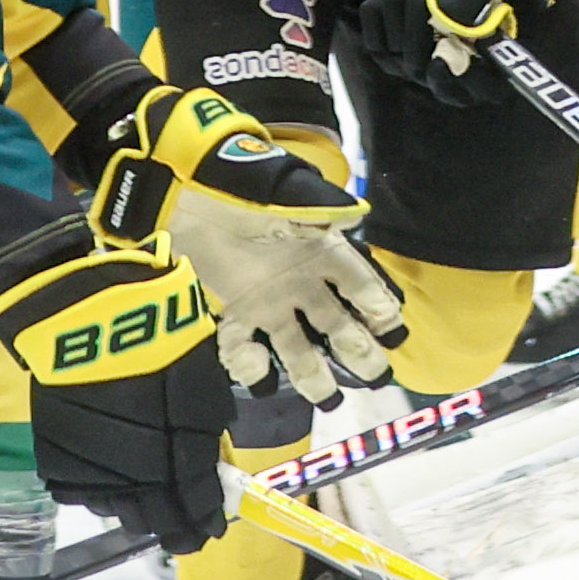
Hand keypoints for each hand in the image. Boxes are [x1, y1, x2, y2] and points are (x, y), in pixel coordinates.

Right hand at [0, 241, 232, 551]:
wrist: (91, 319)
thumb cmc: (161, 340)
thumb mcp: (204, 383)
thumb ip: (207, 431)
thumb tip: (211, 462)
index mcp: (180, 462)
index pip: (197, 508)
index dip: (205, 521)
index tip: (211, 528)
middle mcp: (138, 481)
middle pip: (156, 520)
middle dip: (171, 522)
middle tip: (179, 520)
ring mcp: (94, 474)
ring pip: (117, 511)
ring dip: (134, 506)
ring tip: (143, 493)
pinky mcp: (58, 462)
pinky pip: (81, 492)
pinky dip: (97, 488)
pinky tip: (107, 474)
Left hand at [86, 87, 401, 401]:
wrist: (186, 186)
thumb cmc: (241, 182)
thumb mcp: (286, 188)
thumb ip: (319, 204)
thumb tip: (356, 216)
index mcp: (322, 251)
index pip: (361, 287)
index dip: (379, 309)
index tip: (392, 332)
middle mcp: (302, 283)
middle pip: (339, 326)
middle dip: (359, 352)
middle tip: (374, 375)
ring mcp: (269, 302)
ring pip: (298, 348)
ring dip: (314, 374)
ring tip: (327, 398)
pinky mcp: (234, 311)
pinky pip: (245, 347)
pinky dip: (249, 365)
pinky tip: (257, 372)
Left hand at [350, 0, 574, 98]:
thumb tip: (451, 20)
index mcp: (488, 58)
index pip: (474, 89)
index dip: (456, 78)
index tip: (445, 52)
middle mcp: (451, 67)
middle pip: (424, 71)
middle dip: (418, 27)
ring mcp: (417, 60)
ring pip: (395, 56)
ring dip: (395, 13)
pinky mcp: (390, 46)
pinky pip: (374, 39)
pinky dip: (378, 10)